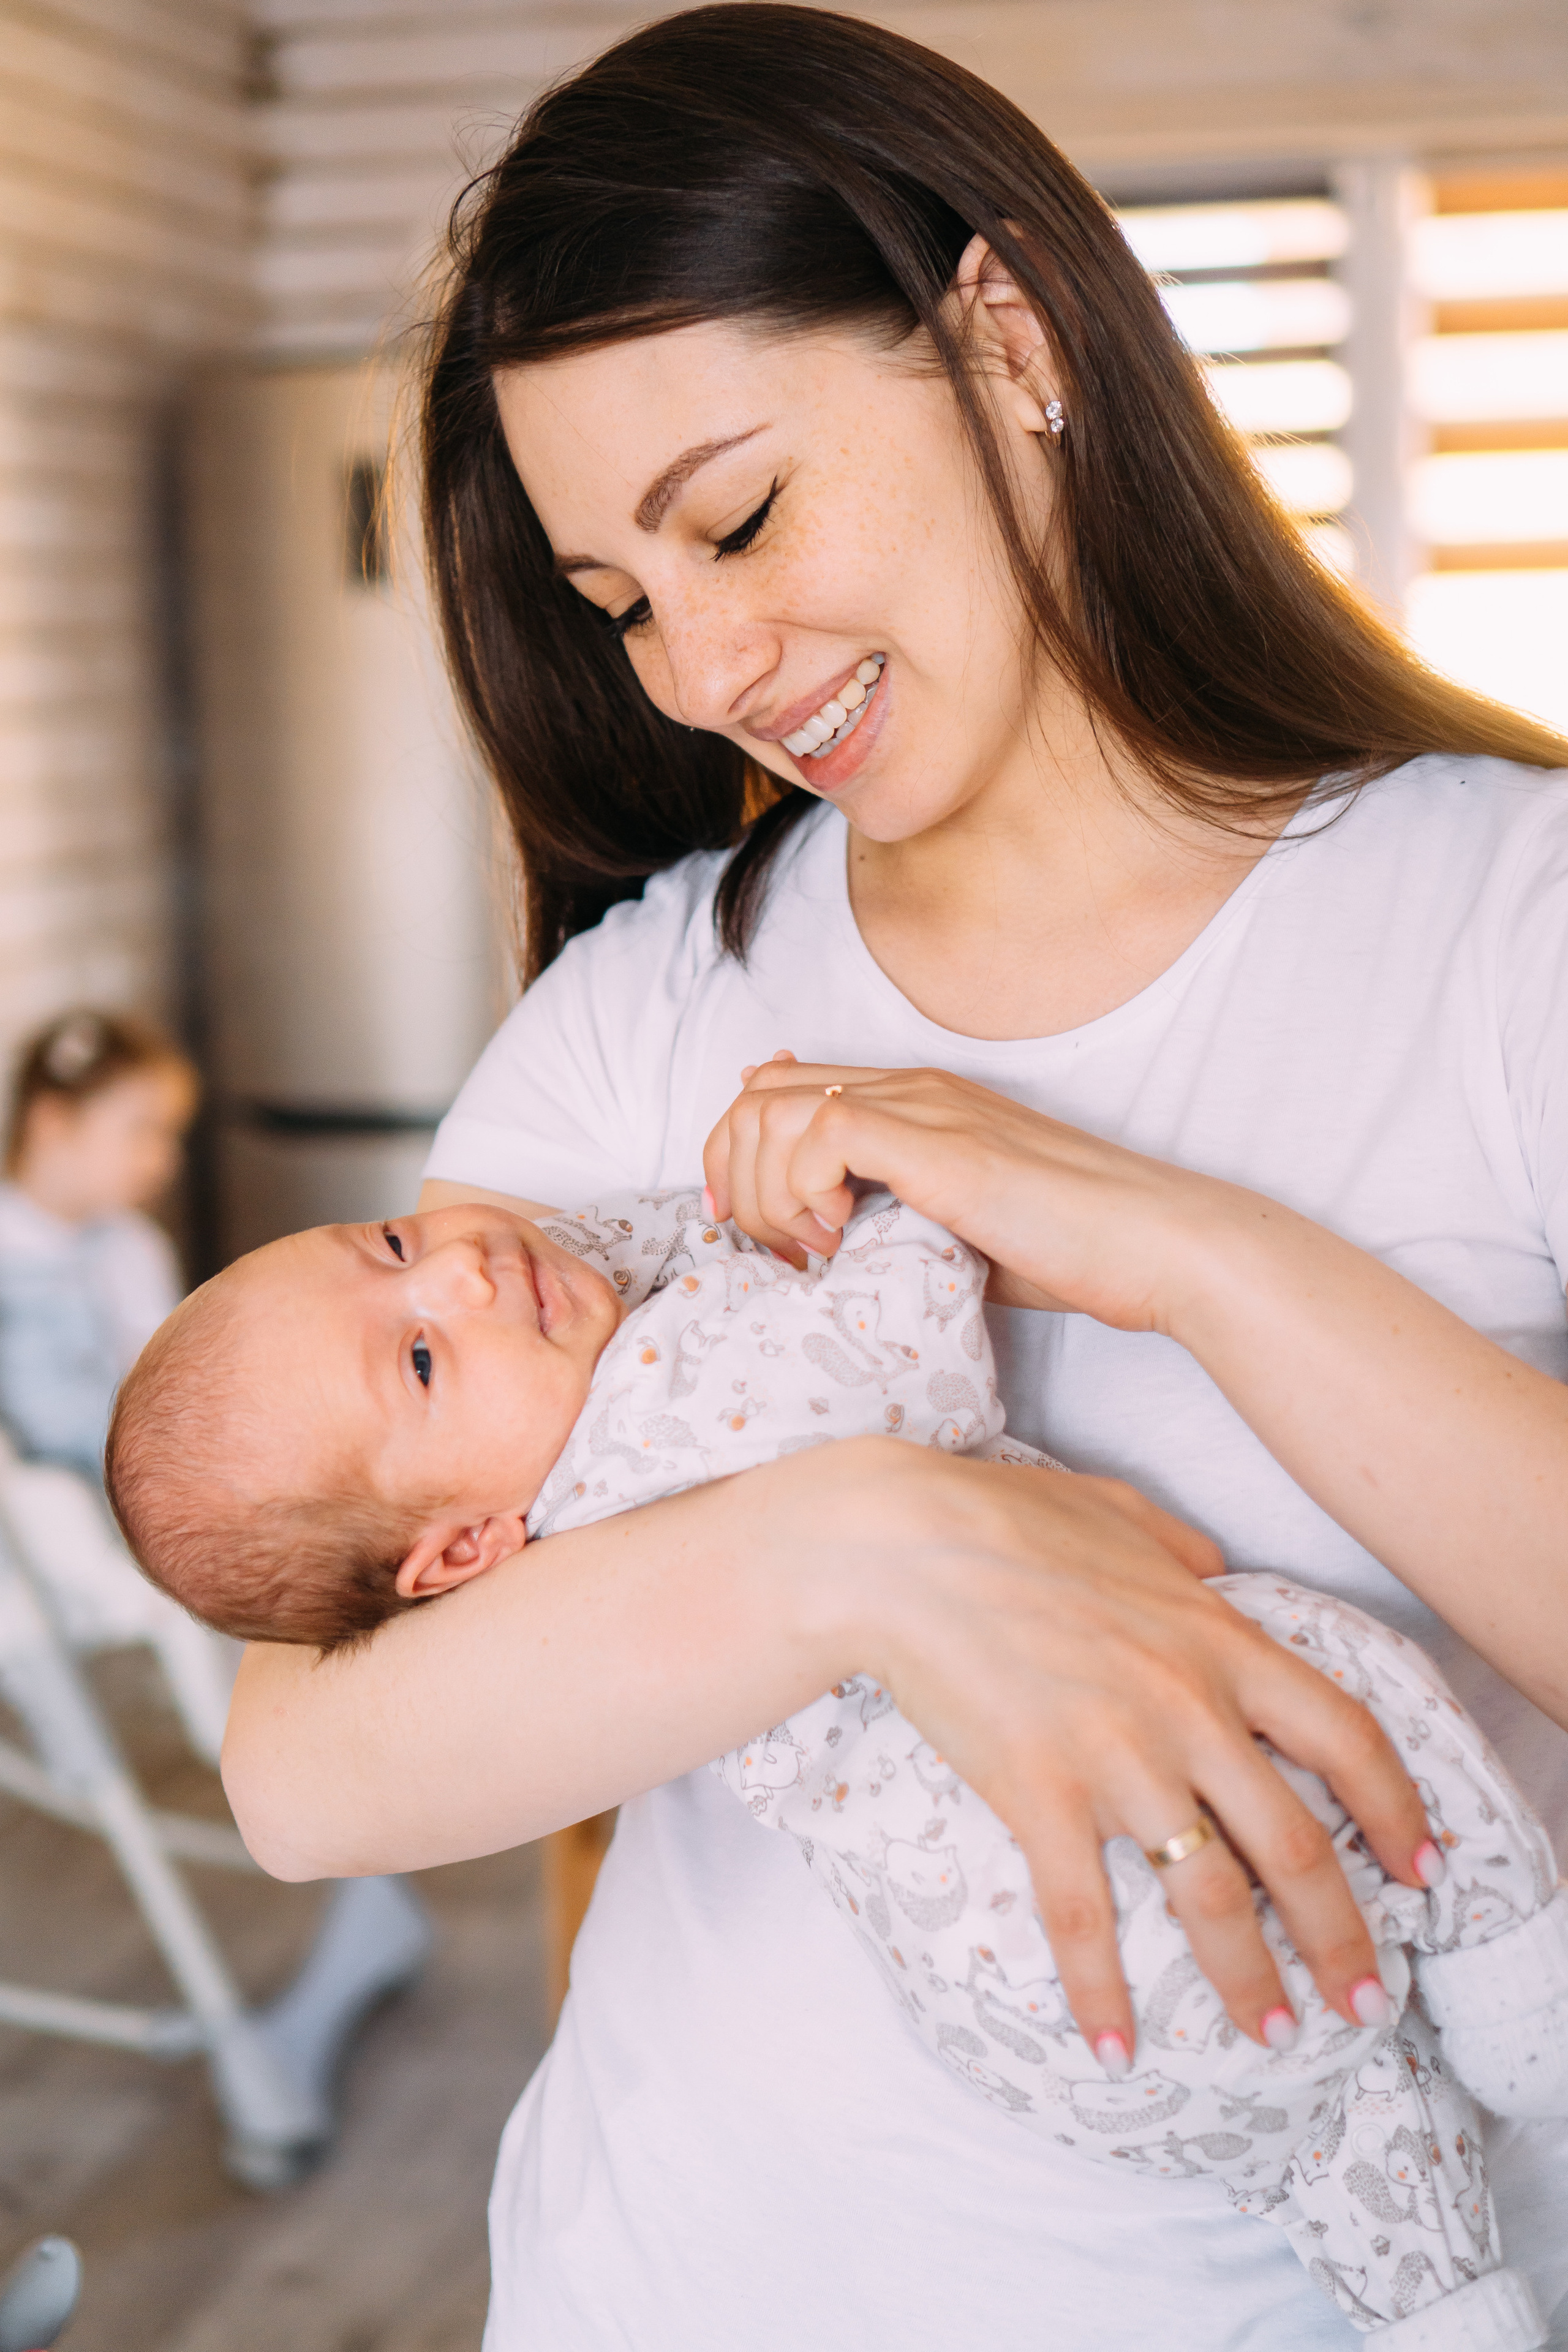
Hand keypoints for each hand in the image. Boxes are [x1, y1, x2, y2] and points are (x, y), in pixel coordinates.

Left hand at [703, 1052, 1224, 1329]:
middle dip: (733, 1173)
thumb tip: (822, 1224)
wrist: (1156, 1245)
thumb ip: (892, 1210)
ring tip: (811, 1249)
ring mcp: (926, 1107)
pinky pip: (824, 1130)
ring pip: (773, 1109)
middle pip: (759, 1093)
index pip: (781, 1087)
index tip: (748, 1227)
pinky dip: (805, 1187)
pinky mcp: (940, 1142)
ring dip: (767, 1189)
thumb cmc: (1070, 1249)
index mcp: (915, 1099)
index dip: (738, 1155)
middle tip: (767, 1247)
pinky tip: (841, 1236)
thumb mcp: (955, 1226)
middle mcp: (912, 1087)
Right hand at [838, 1444, 1430, 2063]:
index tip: (1419, 1868)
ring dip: (1249, 1980)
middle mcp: (1189, 1709)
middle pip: (1298, 1846)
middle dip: (1344, 1938)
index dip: (1396, 1812)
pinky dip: (1102, 1993)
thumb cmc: (1006, 1519)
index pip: (1346, 1738)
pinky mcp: (1039, 1793)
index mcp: (1219, 1640)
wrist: (903, 1545)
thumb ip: (1185, 1552)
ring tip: (1270, 2031)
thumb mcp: (1122, 1514)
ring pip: (1211, 1897)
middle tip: (1365, 2002)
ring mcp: (1117, 1757)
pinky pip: (1083, 1917)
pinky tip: (1114, 2048)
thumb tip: (1216, 1572)